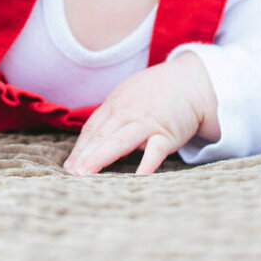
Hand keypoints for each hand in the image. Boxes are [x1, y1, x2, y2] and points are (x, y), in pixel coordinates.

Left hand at [64, 52, 219, 176]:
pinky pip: (154, 151)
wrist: (191, 81)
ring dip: (100, 158)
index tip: (68, 166)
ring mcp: (147, 123)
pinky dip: (145, 165)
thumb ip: (113, 114)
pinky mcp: (167, 134)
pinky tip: (136, 179)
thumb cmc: (158, 92)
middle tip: (70, 175)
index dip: (79, 147)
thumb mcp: (130, 95)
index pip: (92, 128)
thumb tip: (95, 139)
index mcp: (117, 104)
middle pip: (101, 136)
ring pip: (119, 142)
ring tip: (86, 175)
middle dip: (84, 155)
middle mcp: (128, 112)